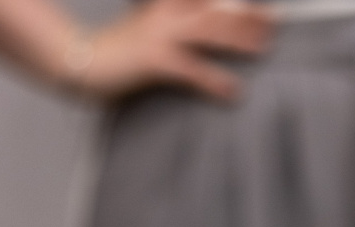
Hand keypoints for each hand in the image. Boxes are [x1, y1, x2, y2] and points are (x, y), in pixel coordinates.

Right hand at [68, 0, 272, 101]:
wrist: (81, 60)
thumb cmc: (118, 51)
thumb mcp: (146, 27)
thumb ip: (170, 19)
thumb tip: (199, 22)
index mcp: (163, 6)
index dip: (229, 1)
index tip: (258, 5)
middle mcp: (163, 15)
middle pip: (213, 10)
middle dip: (245, 15)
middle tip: (273, 20)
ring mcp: (158, 35)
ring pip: (207, 31)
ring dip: (238, 38)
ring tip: (263, 46)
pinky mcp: (153, 60)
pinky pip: (191, 70)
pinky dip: (214, 80)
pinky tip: (233, 91)